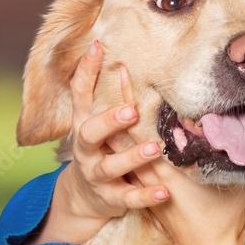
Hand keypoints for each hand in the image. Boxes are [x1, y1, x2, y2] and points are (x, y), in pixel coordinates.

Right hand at [25, 41, 170, 244]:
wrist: (83, 198)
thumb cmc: (99, 149)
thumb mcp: (98, 123)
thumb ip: (108, 97)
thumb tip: (121, 60)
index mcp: (83, 124)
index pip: (80, 94)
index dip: (85, 70)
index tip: (97, 46)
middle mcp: (86, 149)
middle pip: (89, 133)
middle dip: (109, 121)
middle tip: (130, 111)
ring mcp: (96, 175)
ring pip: (110, 166)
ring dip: (132, 157)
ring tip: (154, 148)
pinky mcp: (110, 198)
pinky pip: (129, 198)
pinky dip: (146, 196)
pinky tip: (164, 192)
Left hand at [116, 81, 244, 244]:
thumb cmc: (224, 213)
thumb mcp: (240, 179)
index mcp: (171, 164)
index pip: (145, 125)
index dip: (135, 99)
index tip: (131, 72)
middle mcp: (152, 169)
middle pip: (126, 130)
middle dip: (119, 100)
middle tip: (113, 70)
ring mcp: (145, 180)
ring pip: (122, 145)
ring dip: (115, 119)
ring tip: (107, 91)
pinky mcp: (144, 188)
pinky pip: (127, 159)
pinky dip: (120, 140)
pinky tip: (118, 123)